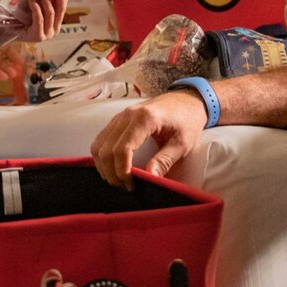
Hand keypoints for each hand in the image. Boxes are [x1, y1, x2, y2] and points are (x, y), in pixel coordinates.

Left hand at [13, 0, 67, 43]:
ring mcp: (47, 34)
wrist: (9, 34)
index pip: (62, 7)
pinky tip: (31, 0)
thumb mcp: (35, 11)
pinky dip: (36, 8)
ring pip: (50, 13)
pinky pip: (39, 19)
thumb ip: (43, 2)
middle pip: (59, 10)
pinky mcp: (38, 36)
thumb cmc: (22, 21)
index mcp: (56, 23)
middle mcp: (54, 30)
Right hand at [90, 90, 208, 189]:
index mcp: (145, 118)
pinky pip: (101, 140)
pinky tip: (114, 167)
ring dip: (104, 166)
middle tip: (125, 186)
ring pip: (99, 145)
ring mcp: (120, 116)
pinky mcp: (117, 120)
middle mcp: (127, 115)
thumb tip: (149, 177)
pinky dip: (103, 156)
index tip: (131, 185)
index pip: (122, 149)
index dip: (122, 171)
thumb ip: (165, 160)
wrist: (186, 100)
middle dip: (112, 172)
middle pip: (106, 149)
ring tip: (119, 179)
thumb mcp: (182, 144)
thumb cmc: (187, 121)